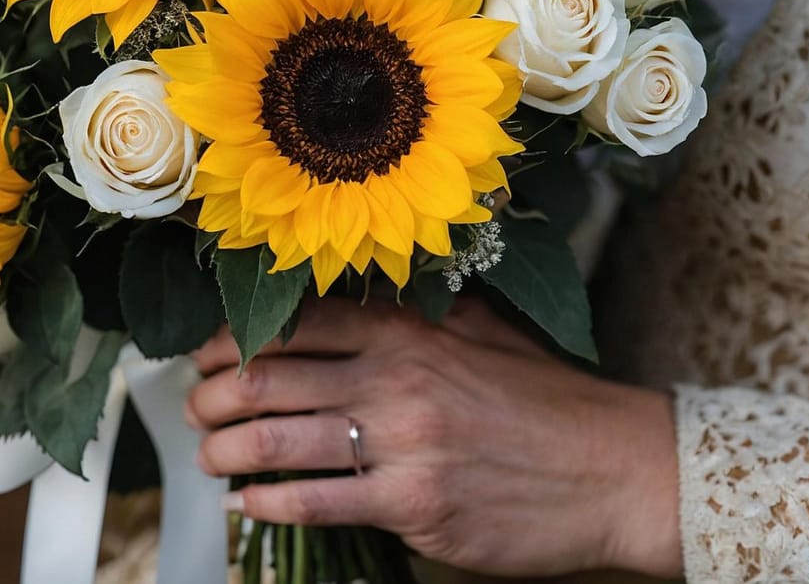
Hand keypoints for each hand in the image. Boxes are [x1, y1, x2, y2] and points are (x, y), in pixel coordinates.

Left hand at [187, 296, 681, 577]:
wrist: (614, 468)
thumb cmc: (549, 401)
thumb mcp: (482, 330)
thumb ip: (416, 312)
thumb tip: (357, 301)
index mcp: (408, 331)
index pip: (294, 322)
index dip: (233, 339)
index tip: (206, 356)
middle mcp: (396, 379)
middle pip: (269, 378)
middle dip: (213, 396)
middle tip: (193, 409)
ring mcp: (403, 444)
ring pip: (277, 441)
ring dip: (224, 451)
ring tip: (208, 457)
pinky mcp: (414, 506)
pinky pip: (317, 502)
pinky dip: (268, 503)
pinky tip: (250, 503)